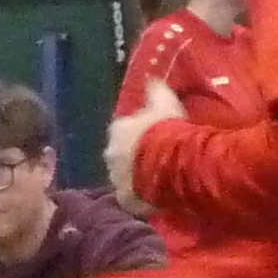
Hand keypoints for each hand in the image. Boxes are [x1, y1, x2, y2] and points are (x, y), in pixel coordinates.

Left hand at [107, 78, 186, 196]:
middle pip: (120, 154)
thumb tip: (151, 78)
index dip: (138, 134)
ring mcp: (114, 178)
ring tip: (156, 180)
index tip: (151, 137)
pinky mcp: (123, 199)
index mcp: (117, 129)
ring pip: (124, 177)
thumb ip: (156, 91)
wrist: (168, 162)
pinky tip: (154, 196)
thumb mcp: (165, 103)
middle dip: (133, 157)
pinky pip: (131, 197)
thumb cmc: (165, 129)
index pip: (123, 130)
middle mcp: (109, 152)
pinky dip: (140, 197)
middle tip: (154, 160)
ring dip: (136, 178)